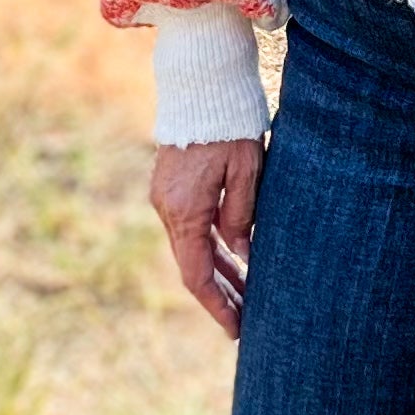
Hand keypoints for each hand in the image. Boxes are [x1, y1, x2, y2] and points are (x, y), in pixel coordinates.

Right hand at [152, 138, 264, 335]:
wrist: (199, 84)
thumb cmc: (230, 124)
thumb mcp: (247, 171)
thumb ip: (242, 217)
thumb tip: (241, 256)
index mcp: (185, 211)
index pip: (197, 275)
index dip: (217, 306)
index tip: (237, 329)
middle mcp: (168, 209)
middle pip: (193, 267)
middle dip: (220, 296)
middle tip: (247, 322)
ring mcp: (166, 199)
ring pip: (191, 249)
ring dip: (217, 274)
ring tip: (246, 297)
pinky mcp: (171, 189)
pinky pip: (190, 229)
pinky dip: (210, 250)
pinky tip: (233, 262)